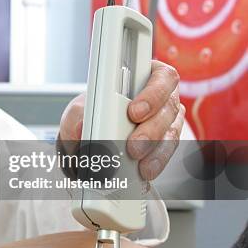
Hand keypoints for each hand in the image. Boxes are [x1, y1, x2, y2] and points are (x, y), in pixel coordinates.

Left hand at [59, 60, 184, 179]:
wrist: (90, 139)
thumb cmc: (91, 114)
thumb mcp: (78, 110)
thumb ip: (76, 114)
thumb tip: (81, 125)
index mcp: (144, 78)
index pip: (160, 77)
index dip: (152, 93)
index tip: (134, 112)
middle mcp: (161, 98)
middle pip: (169, 108)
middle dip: (151, 129)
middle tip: (133, 144)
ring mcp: (167, 121)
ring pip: (171, 132)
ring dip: (154, 149)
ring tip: (137, 160)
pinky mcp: (166, 144)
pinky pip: (167, 152)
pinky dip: (155, 162)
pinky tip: (144, 170)